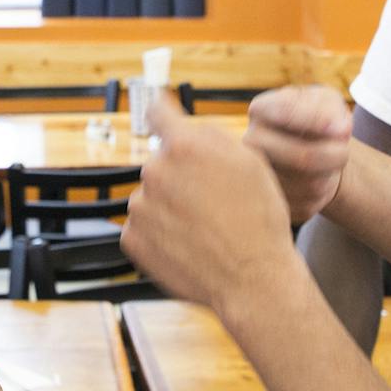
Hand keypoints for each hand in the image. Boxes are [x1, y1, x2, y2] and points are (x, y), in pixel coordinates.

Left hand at [123, 98, 304, 314]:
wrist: (252, 279)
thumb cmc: (258, 221)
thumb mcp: (250, 162)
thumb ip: (210, 137)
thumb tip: (185, 127)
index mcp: (184, 146)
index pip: (157, 112)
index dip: (162, 113)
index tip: (159, 114)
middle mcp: (155, 171)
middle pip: (160, 162)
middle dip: (179, 175)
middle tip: (208, 199)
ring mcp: (140, 206)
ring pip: (151, 196)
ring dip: (169, 206)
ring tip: (203, 227)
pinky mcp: (132, 238)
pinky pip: (142, 226)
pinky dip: (159, 233)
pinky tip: (188, 242)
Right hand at [244, 86, 354, 225]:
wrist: (307, 150)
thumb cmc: (315, 119)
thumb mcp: (324, 101)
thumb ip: (330, 107)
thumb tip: (339, 130)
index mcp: (260, 110)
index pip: (288, 113)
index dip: (321, 122)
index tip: (344, 129)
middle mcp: (248, 144)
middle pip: (303, 158)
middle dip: (335, 156)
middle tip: (345, 151)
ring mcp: (255, 176)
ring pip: (310, 184)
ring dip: (330, 174)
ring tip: (327, 162)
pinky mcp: (269, 203)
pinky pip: (307, 203)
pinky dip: (322, 193)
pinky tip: (316, 179)